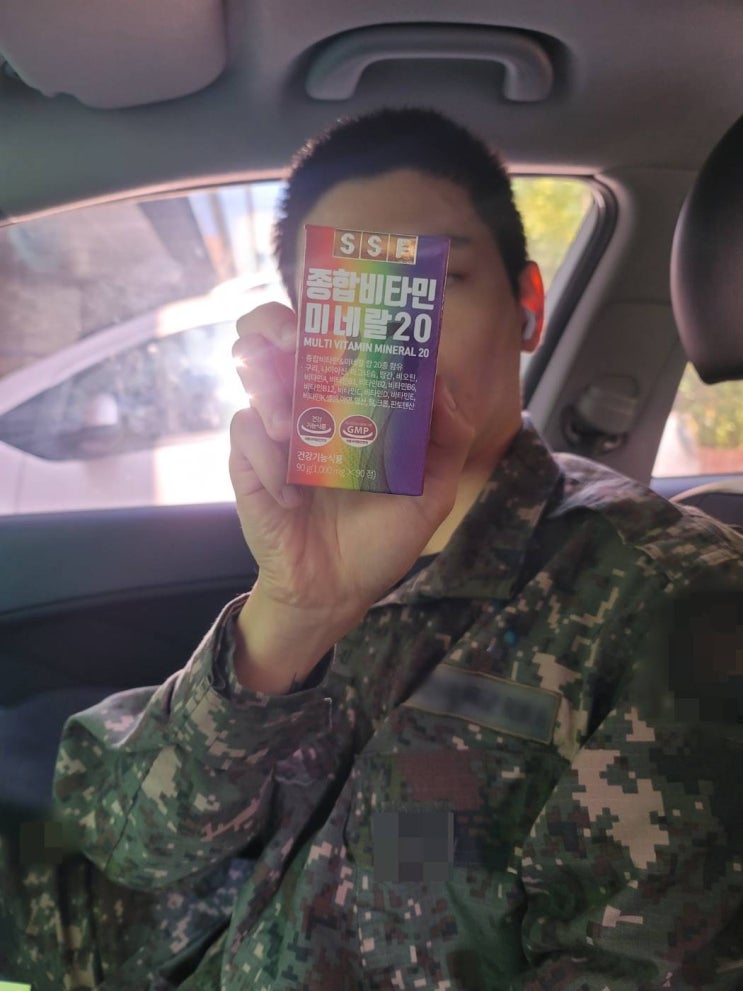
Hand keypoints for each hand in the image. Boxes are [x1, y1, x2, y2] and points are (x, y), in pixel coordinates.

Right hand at [229, 302, 473, 684]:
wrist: (338, 591)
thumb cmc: (381, 536)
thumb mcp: (429, 489)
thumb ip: (446, 436)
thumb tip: (440, 379)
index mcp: (350, 405)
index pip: (333, 341)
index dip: (334, 312)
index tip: (353, 302)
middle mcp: (307, 408)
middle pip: (273, 339)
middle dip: (276, 325)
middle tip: (292, 339)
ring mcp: (274, 434)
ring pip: (251, 376)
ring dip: (268, 390)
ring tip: (289, 426)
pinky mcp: (249, 465)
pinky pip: (244, 433)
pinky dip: (265, 458)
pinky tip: (291, 496)